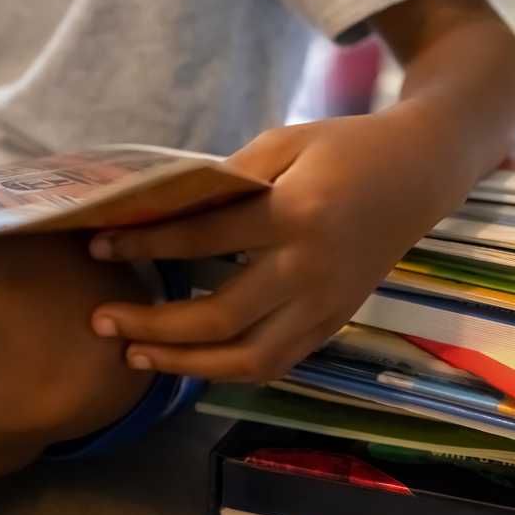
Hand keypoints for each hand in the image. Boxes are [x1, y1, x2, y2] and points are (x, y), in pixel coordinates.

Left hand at [87, 112, 466, 381]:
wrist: (418, 175)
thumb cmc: (343, 149)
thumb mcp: (283, 143)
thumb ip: (226, 180)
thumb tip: (161, 211)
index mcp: (295, 214)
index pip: (203, 239)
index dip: (144, 245)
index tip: (96, 245)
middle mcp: (309, 271)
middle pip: (218, 318)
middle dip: (152, 325)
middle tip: (100, 320)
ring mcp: (324, 306)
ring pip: (246, 360)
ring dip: (184, 366)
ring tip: (134, 356)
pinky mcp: (332, 324)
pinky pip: (274, 364)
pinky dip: (226, 371)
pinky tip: (187, 363)